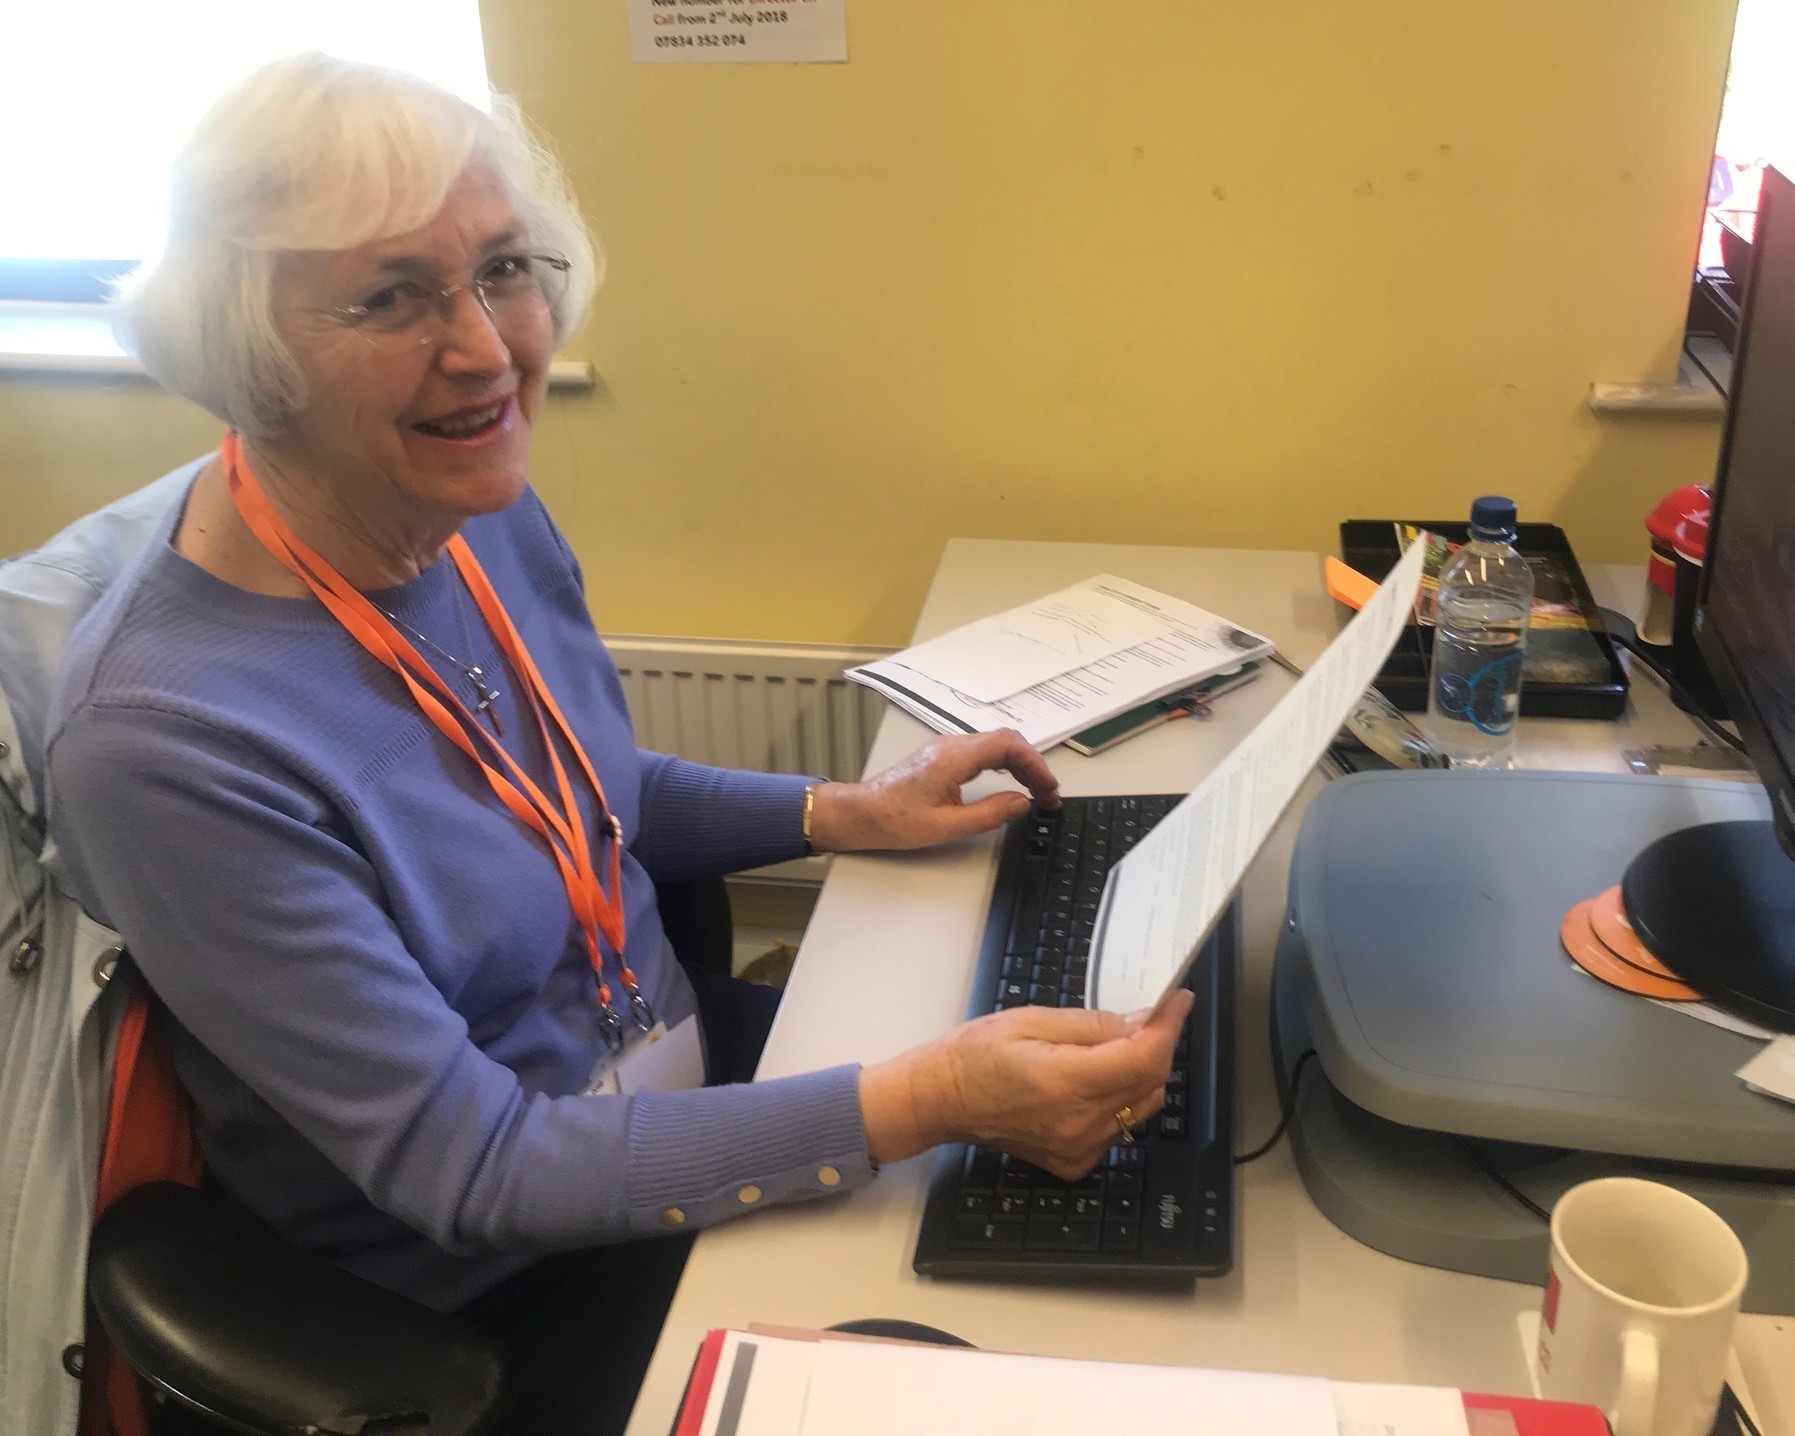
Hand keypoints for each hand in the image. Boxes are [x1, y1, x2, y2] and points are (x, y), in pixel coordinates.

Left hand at [808, 729, 1059, 852]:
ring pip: (996, 743)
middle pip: (1006, 740)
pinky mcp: (942, 756)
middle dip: (1034, 765)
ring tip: (1035, 790)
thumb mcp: (948, 826)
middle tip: (1048, 794)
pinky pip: (983, 750)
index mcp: (953, 757)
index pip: (1008, 746)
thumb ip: (990, 813)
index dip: (1036, 765)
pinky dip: (1005, 763)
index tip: (1049, 789)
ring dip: (1021, 764)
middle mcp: (951, 745)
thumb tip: (1022, 802)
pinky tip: (1011, 780)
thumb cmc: (894, 820)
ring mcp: (946, 748)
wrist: (861, 814)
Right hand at [858, 989, 1193, 1179]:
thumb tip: (1143, 1022)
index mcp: (1065, 1082)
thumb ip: (1095, 1025)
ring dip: (1141, 1073)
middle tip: (1147, 1018)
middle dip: (1156, 1046)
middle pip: (1150, 1083)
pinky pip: (1120, 1127)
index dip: (1168, 1027)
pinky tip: (1095, 1081)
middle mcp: (1078, 1123)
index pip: (1142, 1058)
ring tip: (1116, 1047)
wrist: (944, 1099)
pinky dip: (1121, 1100)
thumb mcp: (1034, 1020)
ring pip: (1141, 1107)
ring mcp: (1079, 1149)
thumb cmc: (977, 1053)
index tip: (1177, 1003)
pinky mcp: (1076, 1163)